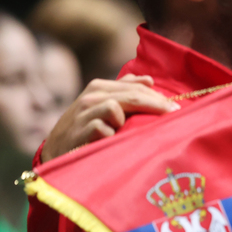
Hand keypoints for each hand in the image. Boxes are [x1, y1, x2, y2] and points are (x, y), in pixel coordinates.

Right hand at [41, 75, 177, 162]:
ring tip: (128, 131)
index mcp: (99, 87)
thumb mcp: (102, 106)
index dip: (157, 97)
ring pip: (116, 107)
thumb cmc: (84, 129)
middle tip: (174, 115)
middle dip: (156, 104)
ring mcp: (84, 112)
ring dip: (126, 120)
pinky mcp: (79, 130)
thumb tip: (149, 80)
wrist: (56, 151)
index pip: (135, 87)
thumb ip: (123, 91)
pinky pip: (104, 127)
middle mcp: (91, 96)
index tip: (176, 108)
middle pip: (132, 95)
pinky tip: (112, 141)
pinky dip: (111, 134)